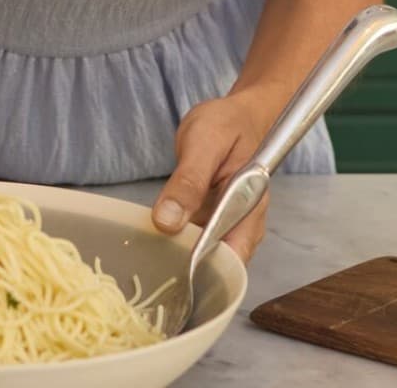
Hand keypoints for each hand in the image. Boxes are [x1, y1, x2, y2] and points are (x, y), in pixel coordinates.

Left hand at [151, 91, 275, 261]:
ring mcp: (230, 228)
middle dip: (188, 278)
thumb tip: (166, 222)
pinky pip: (199, 248)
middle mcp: (245, 226)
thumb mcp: (203, 141)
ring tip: (148, 269)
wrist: (237, 115)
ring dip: (181, 267)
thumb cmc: (226, 123)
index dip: (203, 276)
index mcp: (248, 206)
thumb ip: (188, 181)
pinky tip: (156, 252)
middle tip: (149, 277)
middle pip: (220, 270)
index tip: (169, 280)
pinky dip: (180, 252)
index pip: (231, 260)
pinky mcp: (215, 226)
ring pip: (208, 263)